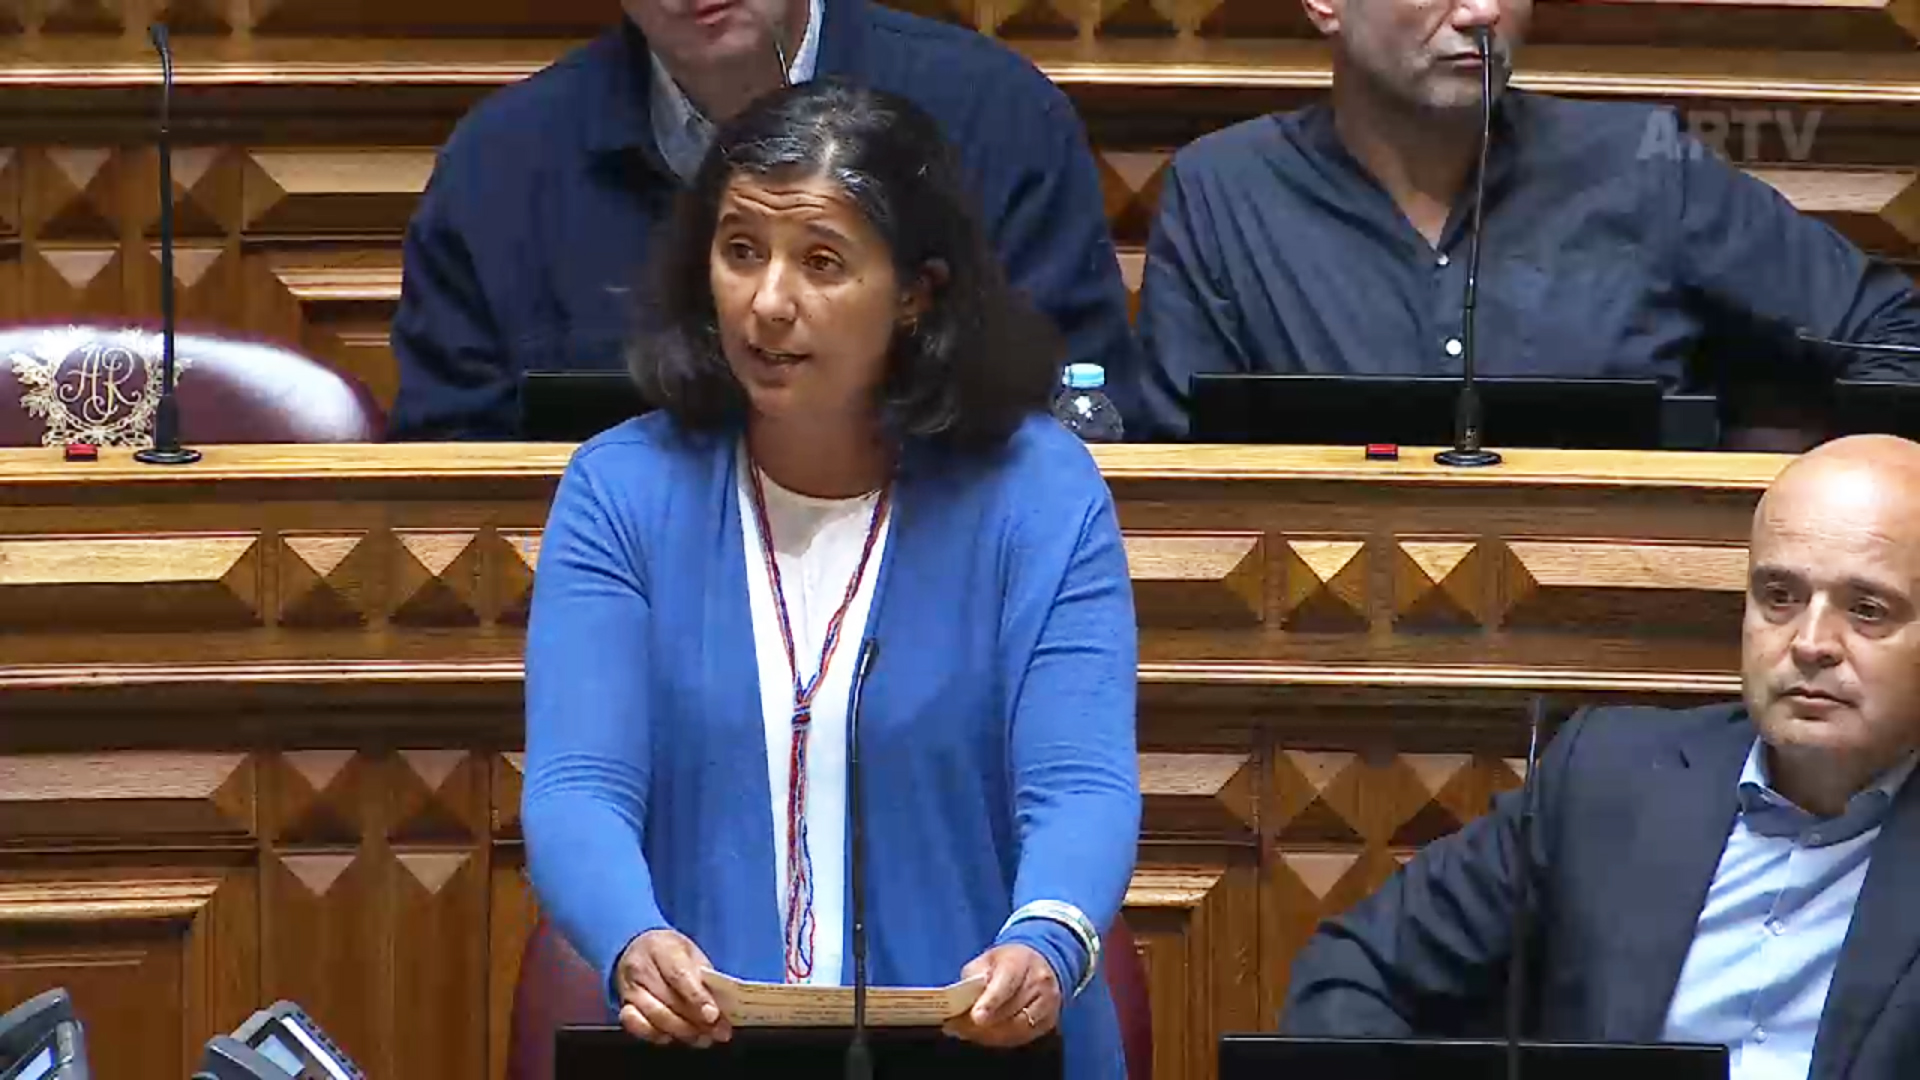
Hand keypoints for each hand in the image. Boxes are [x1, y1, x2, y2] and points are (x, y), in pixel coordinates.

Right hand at [615, 929, 731, 1046]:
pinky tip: (674, 1037)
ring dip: (682, 1031)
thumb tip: (719, 1007)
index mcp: (661, 947)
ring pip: (655, 1017)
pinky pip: (638, 1027)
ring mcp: (629, 989)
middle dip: (696, 1020)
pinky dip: (658, 1035)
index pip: (679, 975)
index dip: (697, 998)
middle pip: (668, 1000)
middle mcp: (640, 968)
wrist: (636, 947)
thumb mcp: (691, 952)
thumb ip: (704, 977)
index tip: (713, 1015)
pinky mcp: (623, 1006)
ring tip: (703, 1038)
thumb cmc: (670, 952)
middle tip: (718, 1032)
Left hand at [943, 943, 1060, 1046]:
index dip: (991, 1002)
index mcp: (1020, 961)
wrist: (1040, 961)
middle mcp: (1039, 982)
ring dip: (989, 1035)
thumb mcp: (988, 958)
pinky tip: (986, 1037)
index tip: (976, 1017)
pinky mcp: (1049, 1020)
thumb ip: (975, 976)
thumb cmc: (1008, 961)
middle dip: (982, 1024)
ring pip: (1017, 1028)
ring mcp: (1048, 1002)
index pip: (1006, 984)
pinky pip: (1023, 1037)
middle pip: (1010, 1010)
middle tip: (957, 1028)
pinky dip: (1001, 1040)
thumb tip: (964, 1000)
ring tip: (967, 1034)